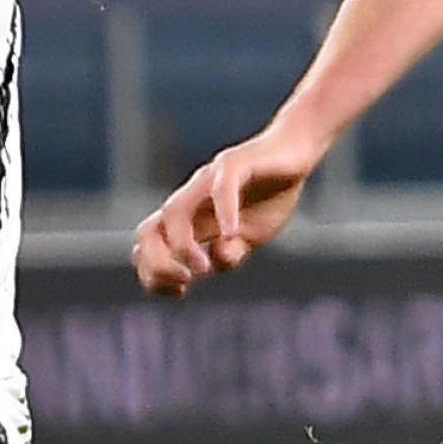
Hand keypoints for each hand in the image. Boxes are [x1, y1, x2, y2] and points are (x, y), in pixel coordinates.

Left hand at [131, 116, 325, 296]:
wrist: (295, 152)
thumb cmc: (270, 195)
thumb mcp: (252, 237)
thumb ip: (231, 254)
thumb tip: (216, 260)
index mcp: (191, 220)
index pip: (149, 249)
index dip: (153, 276)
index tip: (182, 291)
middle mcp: (191, 201)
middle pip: (147, 233)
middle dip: (157, 266)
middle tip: (187, 282)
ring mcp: (208, 181)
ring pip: (173, 212)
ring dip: (182, 247)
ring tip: (204, 268)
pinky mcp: (234, 164)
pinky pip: (221, 187)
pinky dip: (223, 212)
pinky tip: (233, 234)